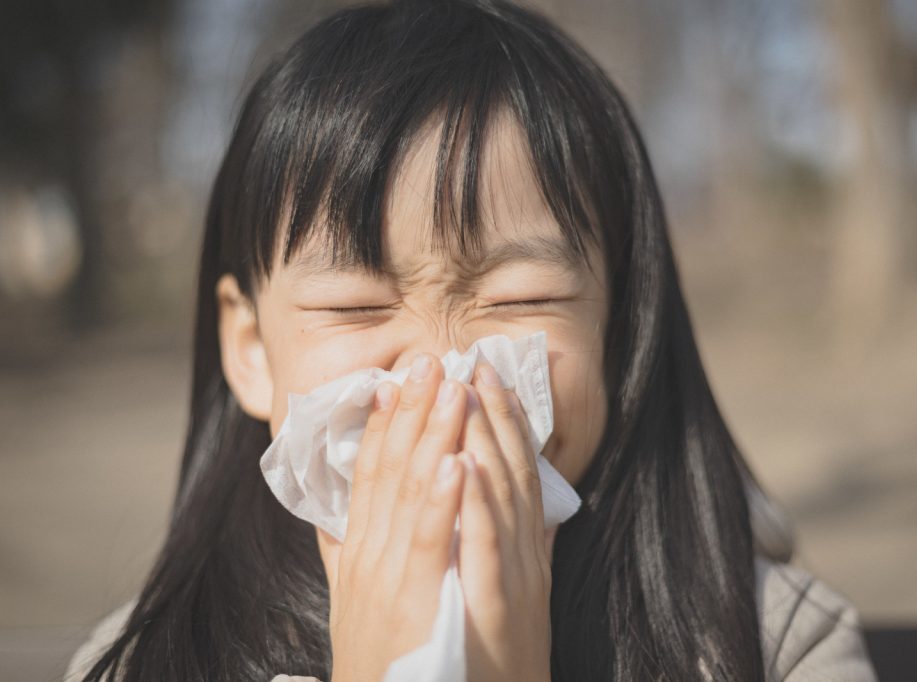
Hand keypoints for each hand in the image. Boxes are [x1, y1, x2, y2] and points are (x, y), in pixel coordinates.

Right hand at [317, 354, 469, 681]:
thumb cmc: (384, 666)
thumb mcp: (357, 605)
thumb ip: (351, 556)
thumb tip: (342, 516)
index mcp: (361, 554)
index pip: (370, 476)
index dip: (383, 427)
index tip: (396, 382)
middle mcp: (369, 558)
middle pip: (391, 470)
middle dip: (412, 413)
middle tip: (428, 361)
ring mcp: (388, 578)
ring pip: (411, 493)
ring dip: (432, 436)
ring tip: (449, 388)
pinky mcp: (413, 603)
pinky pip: (430, 542)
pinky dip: (442, 499)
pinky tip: (456, 461)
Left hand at [456, 360, 553, 681]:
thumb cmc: (488, 661)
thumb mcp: (501, 594)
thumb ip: (491, 547)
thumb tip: (477, 500)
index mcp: (519, 551)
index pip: (510, 472)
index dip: (499, 421)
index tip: (478, 374)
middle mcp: (524, 558)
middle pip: (509, 474)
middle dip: (492, 416)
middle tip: (473, 363)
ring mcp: (513, 581)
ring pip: (502, 499)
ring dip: (486, 443)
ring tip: (468, 393)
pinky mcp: (497, 610)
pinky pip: (486, 551)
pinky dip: (478, 506)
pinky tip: (465, 466)